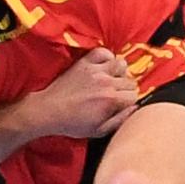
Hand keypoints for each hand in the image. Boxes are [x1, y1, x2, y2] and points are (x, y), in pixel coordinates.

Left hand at [19, 48, 137, 138]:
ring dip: (120, 73)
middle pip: (130, 81)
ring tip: (112, 81)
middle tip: (115, 96)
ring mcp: (95, 70)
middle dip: (125, 90)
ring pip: (121, 64)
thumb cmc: (72, 124)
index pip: (135, 95)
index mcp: (111, 100)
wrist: (49, 111)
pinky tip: (104, 67)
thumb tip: (135, 108)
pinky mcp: (85, 63)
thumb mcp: (99, 131)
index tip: (121, 105)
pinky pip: (104, 52)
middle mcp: (105, 82)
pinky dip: (107, 57)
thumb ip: (120, 120)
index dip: (129, 102)